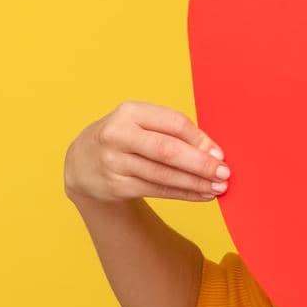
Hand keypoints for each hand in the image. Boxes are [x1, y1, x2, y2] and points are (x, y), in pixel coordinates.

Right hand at [64, 100, 229, 203]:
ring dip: (195, 183)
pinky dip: (183, 193)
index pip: (173, 123)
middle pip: (167, 150)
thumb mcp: (142, 123)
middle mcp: (118, 135)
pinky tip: (202, 195)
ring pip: (163, 175)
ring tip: (218, 187)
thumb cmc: (125, 138)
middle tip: (224, 173)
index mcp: (130, 112)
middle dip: (200, 163)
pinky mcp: (114, 185)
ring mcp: (113, 162)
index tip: (220, 154)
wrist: (82, 162)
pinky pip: (156, 190)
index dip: (199, 139)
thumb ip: (174, 131)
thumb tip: (213, 151)